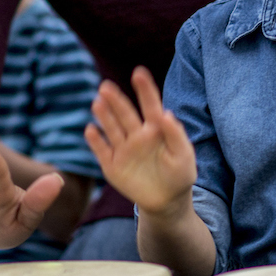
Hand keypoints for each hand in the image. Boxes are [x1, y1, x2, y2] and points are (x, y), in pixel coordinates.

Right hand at [84, 68, 196, 217]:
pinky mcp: (112, 165)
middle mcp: (137, 135)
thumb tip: (166, 113)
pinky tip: (91, 129)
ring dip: (104, 115)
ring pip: (112, 128)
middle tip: (106, 86)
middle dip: (116, 100)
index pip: (150, 105)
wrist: (167, 202)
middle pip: (125, 114)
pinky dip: (95, 141)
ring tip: (98, 102)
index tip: (139, 72)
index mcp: (156, 129)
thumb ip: (176, 134)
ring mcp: (123, 149)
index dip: (145, 89)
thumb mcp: (184, 155)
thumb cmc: (179, 175)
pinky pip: (102, 150)